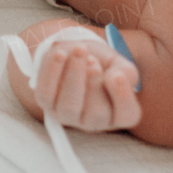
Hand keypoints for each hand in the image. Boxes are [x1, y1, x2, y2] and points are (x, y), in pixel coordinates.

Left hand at [27, 32, 141, 131]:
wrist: (76, 53)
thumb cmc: (103, 63)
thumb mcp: (120, 64)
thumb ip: (126, 73)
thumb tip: (115, 78)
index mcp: (117, 113)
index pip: (126, 115)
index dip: (122, 97)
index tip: (117, 74)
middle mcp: (93, 121)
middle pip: (95, 114)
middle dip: (94, 84)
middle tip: (93, 60)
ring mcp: (68, 116)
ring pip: (69, 107)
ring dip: (74, 76)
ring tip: (79, 50)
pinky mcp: (47, 103)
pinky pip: (46, 93)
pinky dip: (53, 72)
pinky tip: (61, 54)